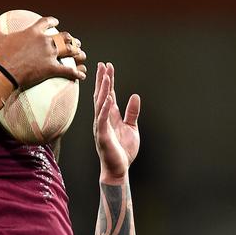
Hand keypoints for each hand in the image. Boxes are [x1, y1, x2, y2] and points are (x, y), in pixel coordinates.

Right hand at [0, 8, 86, 88]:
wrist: (3, 71)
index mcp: (33, 32)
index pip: (46, 22)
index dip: (52, 22)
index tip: (56, 22)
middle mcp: (44, 41)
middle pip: (63, 37)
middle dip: (70, 39)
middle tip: (74, 42)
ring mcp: (49, 54)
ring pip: (69, 51)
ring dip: (77, 53)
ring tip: (82, 55)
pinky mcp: (51, 68)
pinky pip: (68, 70)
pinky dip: (76, 73)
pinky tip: (82, 75)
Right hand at [93, 62, 139, 180]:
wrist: (118, 169)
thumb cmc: (123, 150)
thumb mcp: (132, 127)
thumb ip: (132, 112)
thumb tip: (135, 96)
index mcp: (110, 116)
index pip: (108, 94)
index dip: (107, 80)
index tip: (107, 67)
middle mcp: (103, 119)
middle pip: (101, 95)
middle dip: (102, 80)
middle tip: (102, 65)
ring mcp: (101, 127)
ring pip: (100, 105)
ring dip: (103, 91)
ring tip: (105, 77)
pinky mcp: (102, 136)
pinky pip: (102, 120)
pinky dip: (105, 109)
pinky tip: (108, 98)